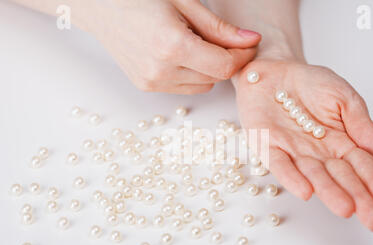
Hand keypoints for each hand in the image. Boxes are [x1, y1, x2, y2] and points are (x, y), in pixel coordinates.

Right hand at [87, 0, 260, 93]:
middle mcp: (161, 70)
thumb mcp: (185, 3)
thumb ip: (219, 28)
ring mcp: (152, 82)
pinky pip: (184, 88)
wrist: (100, 7)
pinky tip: (179, 54)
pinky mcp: (147, 86)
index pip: (224, 66)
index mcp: (172, 46)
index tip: (249, 44)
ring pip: (202, 86)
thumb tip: (251, 41)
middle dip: (225, 60)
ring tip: (192, 42)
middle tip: (219, 37)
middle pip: (215, 78)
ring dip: (208, 69)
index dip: (242, 57)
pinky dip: (191, 74)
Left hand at [236, 59, 372, 231]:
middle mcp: (318, 153)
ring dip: (328, 191)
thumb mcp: (344, 99)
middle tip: (372, 220)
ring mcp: (292, 151)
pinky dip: (292, 177)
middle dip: (357, 197)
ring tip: (345, 208)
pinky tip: (306, 191)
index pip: (362, 167)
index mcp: (340, 143)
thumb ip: (363, 127)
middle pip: (340, 177)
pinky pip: (279, 163)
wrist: (275, 69)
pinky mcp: (267, 145)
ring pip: (313, 174)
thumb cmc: (311, 84)